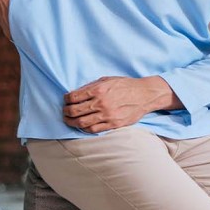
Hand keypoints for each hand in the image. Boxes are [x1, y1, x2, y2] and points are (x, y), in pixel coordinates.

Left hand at [63, 75, 179, 132]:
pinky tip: (82, 125)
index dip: (66, 99)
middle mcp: (101, 103)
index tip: (66, 100)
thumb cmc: (125, 85)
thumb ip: (91, 86)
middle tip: (65, 112)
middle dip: (66, 112)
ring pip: (82, 122)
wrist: (145, 95)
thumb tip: (75, 93)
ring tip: (69, 120)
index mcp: (98, 89)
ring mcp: (107, 115)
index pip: (74, 97)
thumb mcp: (107, 80)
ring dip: (72, 122)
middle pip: (75, 111)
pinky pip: (93, 129)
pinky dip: (85, 128)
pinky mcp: (113, 124)